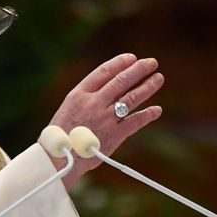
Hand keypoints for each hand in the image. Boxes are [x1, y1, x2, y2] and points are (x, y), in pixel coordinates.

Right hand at [46, 53, 163, 187]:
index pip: (104, 72)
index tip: (132, 58)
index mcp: (79, 94)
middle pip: (121, 81)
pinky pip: (135, 122)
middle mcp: (94, 103)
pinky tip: (157, 110)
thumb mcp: (68, 108)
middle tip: (152, 62)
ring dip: (147, 87)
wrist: (58, 159)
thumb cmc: (61, 134)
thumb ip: (86, 97)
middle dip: (139, 69)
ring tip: (158, 78)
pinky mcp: (114, 136)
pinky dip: (147, 115)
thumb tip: (108, 86)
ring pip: (131, 98)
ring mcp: (105, 119)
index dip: (120, 63)